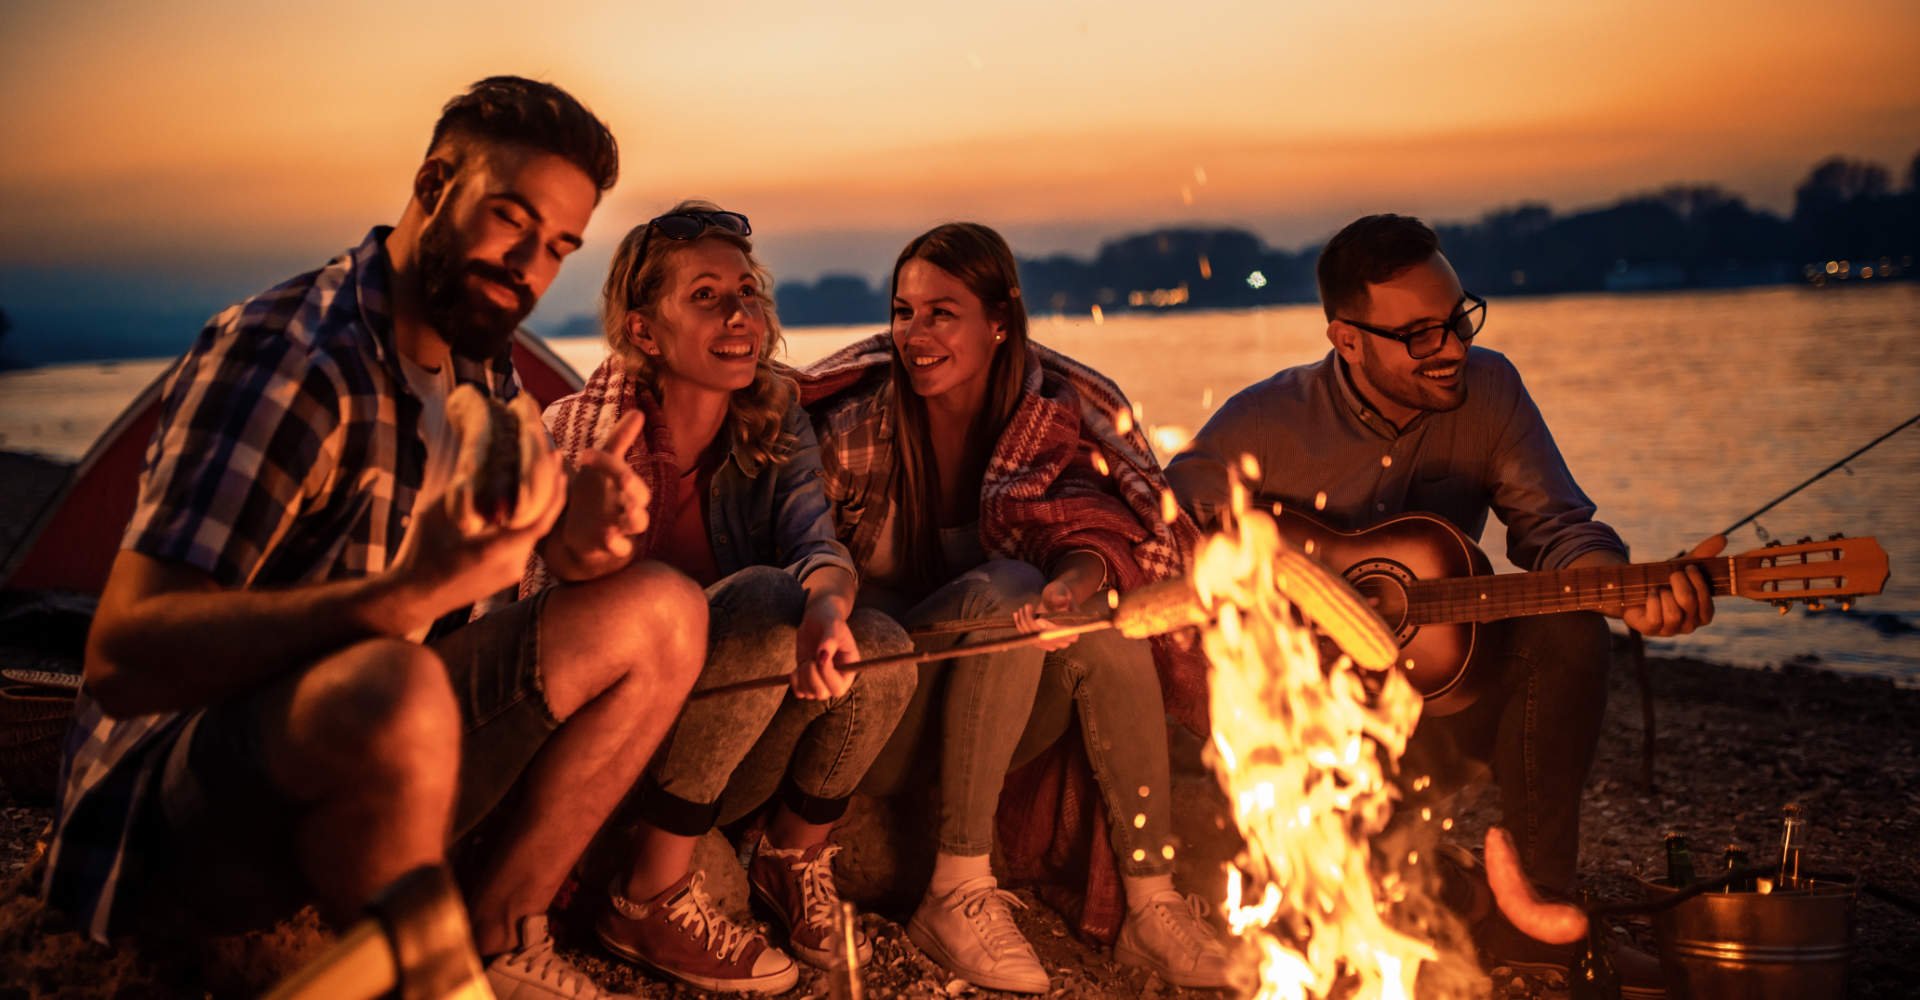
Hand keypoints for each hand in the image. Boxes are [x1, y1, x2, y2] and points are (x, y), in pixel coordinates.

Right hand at [402, 454, 566, 613]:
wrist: (413, 597)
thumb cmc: (420, 553)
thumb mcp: (436, 514)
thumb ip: (461, 492)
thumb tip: (479, 464)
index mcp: (495, 550)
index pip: (540, 519)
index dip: (554, 491)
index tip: (557, 463)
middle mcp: (512, 564)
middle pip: (541, 523)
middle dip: (549, 492)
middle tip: (550, 460)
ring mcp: (512, 573)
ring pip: (532, 533)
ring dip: (537, 507)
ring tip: (537, 477)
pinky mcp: (509, 576)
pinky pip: (523, 544)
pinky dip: (524, 523)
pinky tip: (517, 506)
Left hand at [555, 410, 650, 565]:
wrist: (579, 540)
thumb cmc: (594, 501)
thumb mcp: (600, 470)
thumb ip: (618, 442)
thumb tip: (639, 411)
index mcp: (626, 486)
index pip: (624, 470)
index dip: (607, 462)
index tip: (583, 454)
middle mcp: (629, 506)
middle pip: (639, 496)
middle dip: (632, 486)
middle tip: (622, 478)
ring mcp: (623, 529)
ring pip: (638, 522)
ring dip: (633, 515)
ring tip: (626, 511)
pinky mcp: (613, 550)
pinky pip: (622, 548)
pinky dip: (617, 543)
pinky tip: (609, 537)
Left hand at [793, 598, 856, 700]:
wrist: (817, 620)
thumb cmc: (829, 621)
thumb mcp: (833, 626)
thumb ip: (830, 641)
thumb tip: (822, 658)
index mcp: (849, 669)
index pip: (838, 688)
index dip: (826, 676)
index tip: (819, 657)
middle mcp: (836, 679)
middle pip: (822, 694)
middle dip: (811, 677)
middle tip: (810, 659)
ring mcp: (821, 681)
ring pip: (808, 693)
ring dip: (802, 675)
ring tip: (807, 658)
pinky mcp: (807, 679)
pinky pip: (799, 691)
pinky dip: (795, 681)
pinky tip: (798, 667)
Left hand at [1012, 577, 1080, 651]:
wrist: (1054, 596)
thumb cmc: (1060, 592)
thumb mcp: (1061, 591)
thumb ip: (1061, 596)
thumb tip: (1063, 600)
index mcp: (1074, 628)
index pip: (1063, 635)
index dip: (1050, 630)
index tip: (1038, 620)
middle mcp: (1064, 639)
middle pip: (1046, 640)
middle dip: (1032, 625)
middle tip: (1026, 607)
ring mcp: (1051, 642)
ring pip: (1034, 639)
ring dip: (1024, 623)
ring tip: (1023, 608)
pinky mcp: (1041, 640)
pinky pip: (1028, 637)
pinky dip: (1021, 626)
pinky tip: (1017, 614)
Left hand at [1619, 534, 1722, 636]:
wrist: (1632, 587)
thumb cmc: (1665, 579)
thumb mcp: (1684, 566)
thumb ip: (1703, 554)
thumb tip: (1723, 538)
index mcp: (1702, 613)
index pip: (1708, 606)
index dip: (1699, 584)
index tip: (1689, 568)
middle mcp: (1689, 625)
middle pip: (1689, 604)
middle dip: (1680, 584)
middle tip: (1673, 574)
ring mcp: (1670, 630)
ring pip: (1674, 613)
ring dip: (1665, 594)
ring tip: (1660, 587)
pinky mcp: (1651, 630)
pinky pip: (1656, 618)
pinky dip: (1652, 601)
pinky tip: (1650, 593)